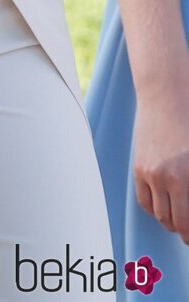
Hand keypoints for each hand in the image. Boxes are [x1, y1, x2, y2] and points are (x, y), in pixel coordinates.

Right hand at [133, 67, 188, 242]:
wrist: (166, 93)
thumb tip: (188, 198)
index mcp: (184, 177)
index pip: (186, 222)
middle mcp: (165, 178)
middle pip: (173, 222)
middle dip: (182, 230)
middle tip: (188, 230)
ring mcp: (149, 172)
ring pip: (158, 214)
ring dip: (169, 220)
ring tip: (179, 218)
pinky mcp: (138, 165)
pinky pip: (144, 200)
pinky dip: (155, 208)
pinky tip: (165, 204)